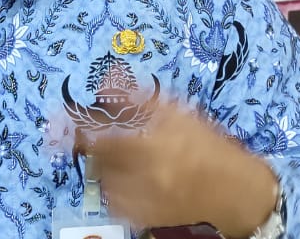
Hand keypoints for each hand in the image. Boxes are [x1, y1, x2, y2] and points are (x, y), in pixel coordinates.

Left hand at [79, 98, 279, 235]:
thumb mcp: (183, 116)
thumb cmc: (213, 150)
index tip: (61, 116)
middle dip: (94, 142)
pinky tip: (135, 178)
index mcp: (154, 141)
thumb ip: (142, 100)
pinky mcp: (139, 218)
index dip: (75, 123)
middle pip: (96, 155)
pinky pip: (112, 198)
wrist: (238, 197)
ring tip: (130, 157)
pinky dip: (115, 185)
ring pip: (102, 176)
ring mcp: (140, 198)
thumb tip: (107, 80)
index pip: (97, 132)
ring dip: (106, 163)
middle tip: (104, 135)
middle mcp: (143, 172)